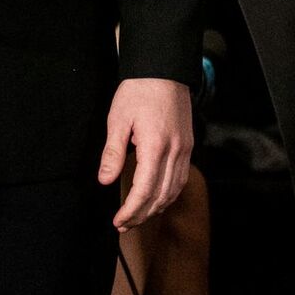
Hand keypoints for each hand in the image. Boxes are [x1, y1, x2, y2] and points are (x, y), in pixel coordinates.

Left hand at [99, 77, 192, 232]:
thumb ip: (113, 153)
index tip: (117, 221)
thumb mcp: (118, 119)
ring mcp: (185, 149)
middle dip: (141, 215)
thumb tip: (106, 181)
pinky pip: (181, 178)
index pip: (144, 190)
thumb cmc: (139, 91)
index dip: (131, 210)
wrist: (164, 70)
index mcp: (155, 146)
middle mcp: (175, 151)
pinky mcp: (188, 145)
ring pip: (174, 190)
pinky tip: (157, 199)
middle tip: (124, 225)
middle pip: (160, 196)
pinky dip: (169, 194)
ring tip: (138, 217)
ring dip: (156, 208)